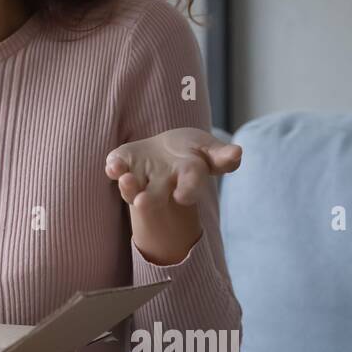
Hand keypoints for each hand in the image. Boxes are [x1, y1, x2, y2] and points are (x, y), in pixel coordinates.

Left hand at [105, 127, 242, 263]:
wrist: (164, 151)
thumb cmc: (190, 151)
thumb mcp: (207, 148)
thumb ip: (221, 155)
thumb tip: (238, 153)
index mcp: (185, 178)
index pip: (189, 185)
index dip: (187, 189)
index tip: (183, 196)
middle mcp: (161, 184)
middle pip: (155, 196)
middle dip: (150, 200)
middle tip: (143, 202)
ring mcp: (139, 177)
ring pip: (132, 189)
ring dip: (128, 187)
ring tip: (126, 180)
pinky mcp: (123, 164)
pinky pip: (116, 168)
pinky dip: (114, 167)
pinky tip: (113, 166)